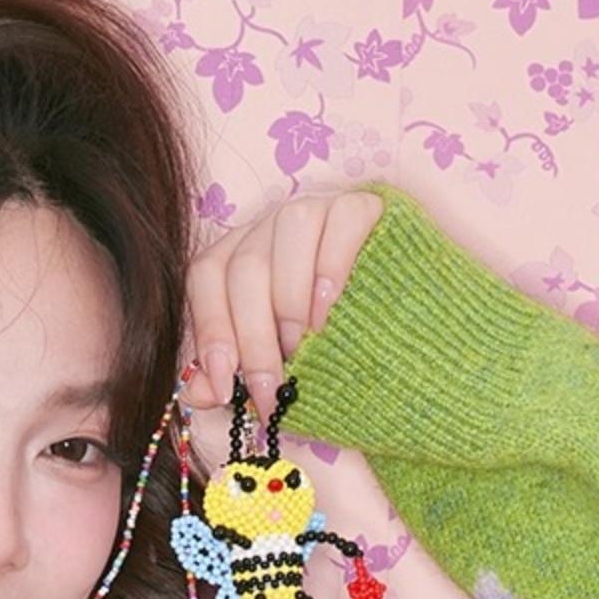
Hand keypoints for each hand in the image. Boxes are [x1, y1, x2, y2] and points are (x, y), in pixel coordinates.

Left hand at [180, 187, 386, 420]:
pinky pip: (340, 223)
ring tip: (305, 346)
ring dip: (291, 301)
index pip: (207, 276)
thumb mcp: (280, 365)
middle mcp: (270, 225)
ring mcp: (316, 209)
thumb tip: (195, 392)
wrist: (403, 330)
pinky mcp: (362, 207)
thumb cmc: (330, 347)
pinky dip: (331, 268)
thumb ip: (237, 375)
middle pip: (245, 267)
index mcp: (240, 254)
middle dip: (254, 340)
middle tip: (271, 391)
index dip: (211, 330)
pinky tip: (330, 310)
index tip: (226, 385)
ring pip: (287, 234)